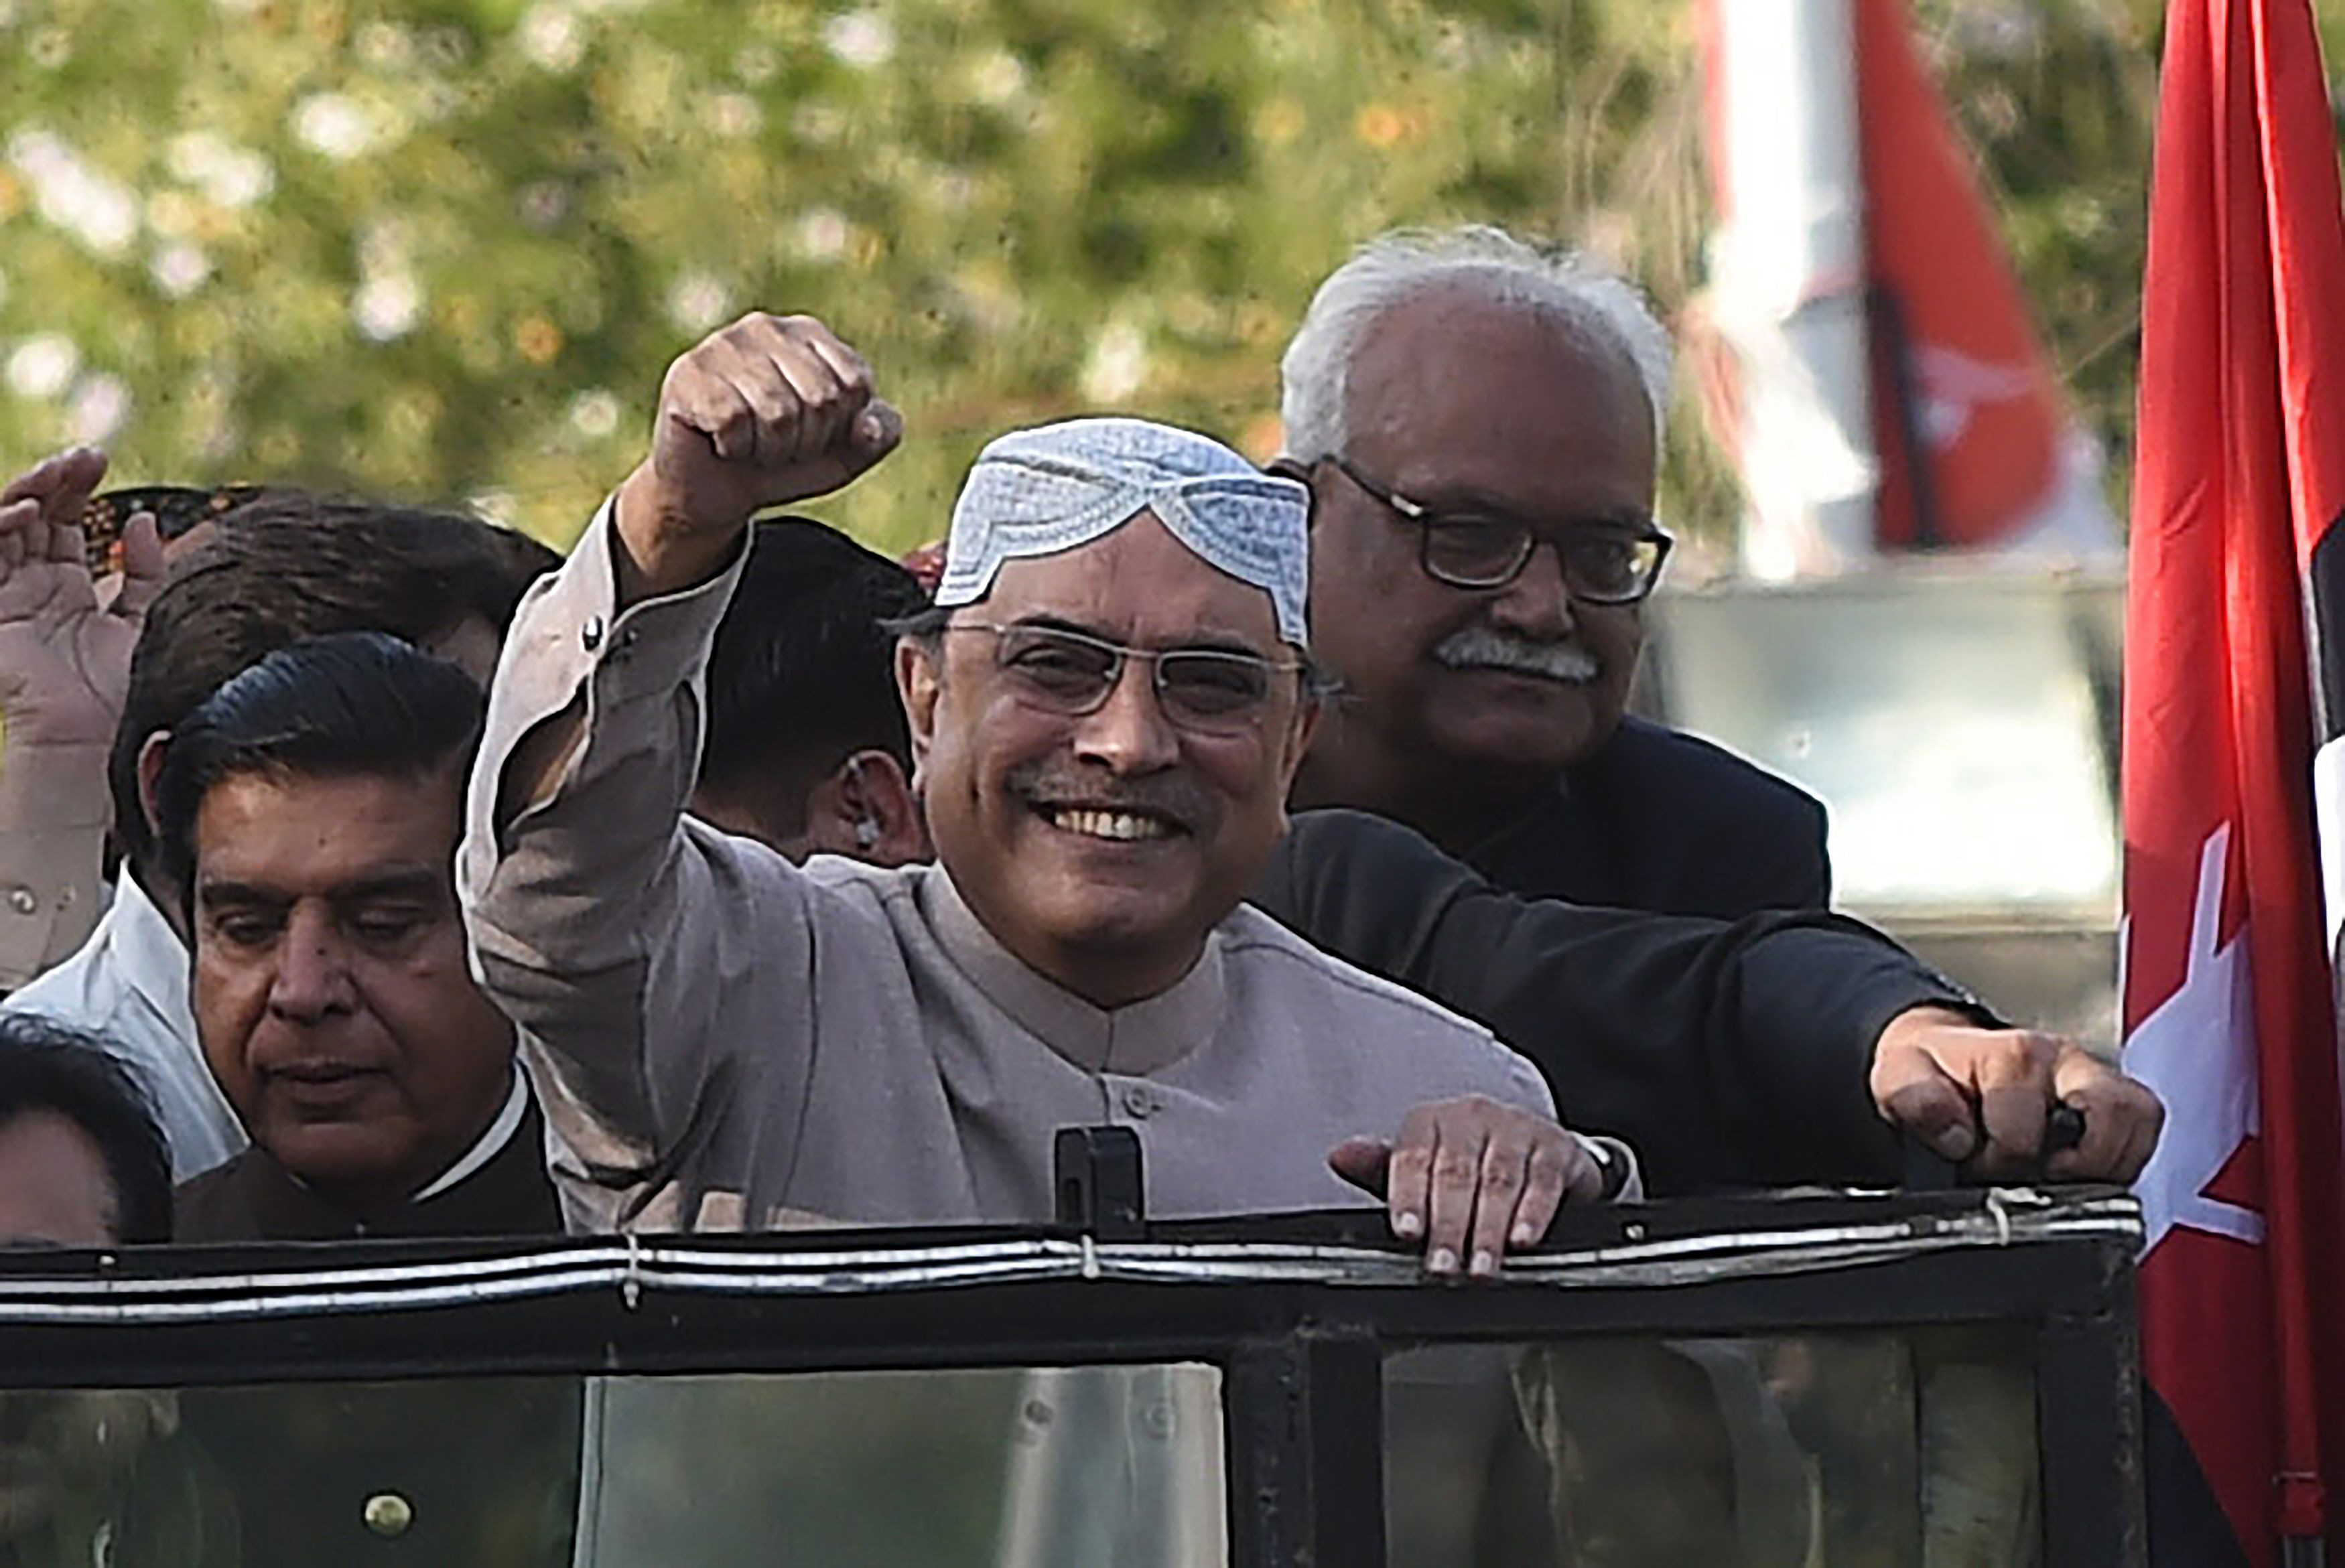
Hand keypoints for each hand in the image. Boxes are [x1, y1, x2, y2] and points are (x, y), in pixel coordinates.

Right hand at [0, 447, 163, 749]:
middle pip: (32, 515)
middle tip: (84, 458)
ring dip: (26, 492)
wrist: (100, 739)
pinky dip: (0, 527)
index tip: (100, 461)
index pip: (63, 520)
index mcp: (69, 586)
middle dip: (53, 479)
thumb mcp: (146, 619)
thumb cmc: (124, 690)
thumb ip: (146, 572)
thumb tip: (141, 520)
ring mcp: (9, 598)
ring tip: (56, 476)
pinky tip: (27, 512)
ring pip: (3, 526)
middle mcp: (34, 587)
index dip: (75, 486)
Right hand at [614, 312, 902, 596]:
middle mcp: (766, 328)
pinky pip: (733, 420)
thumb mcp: (844, 454)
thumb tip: (868, 424)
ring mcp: (723, 345)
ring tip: (751, 445)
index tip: (812, 435)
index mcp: (810, 335)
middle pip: (821, 398)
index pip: (855, 383)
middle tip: (777, 446)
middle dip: (805, 443)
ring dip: (770, 450)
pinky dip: (734, 447)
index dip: (839, 429)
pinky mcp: (688, 373)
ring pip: (778, 412)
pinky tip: (720, 441)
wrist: (712, 492)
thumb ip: (878, 434)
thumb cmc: (783, 461)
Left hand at [1328, 1095, 1605, 1277]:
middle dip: (1448, 1225)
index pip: (1411, 1155)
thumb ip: (1380, 1170)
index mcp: (1431, 1120)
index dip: (1408, 1196)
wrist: (1538, 1150)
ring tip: (1479, 1266)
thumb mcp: (1420, 1170)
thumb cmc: (1469, 1166)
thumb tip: (1339, 1156)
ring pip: (1498, 1180)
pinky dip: (1532, 1213)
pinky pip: (1543, 1180)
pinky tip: (1522, 1240)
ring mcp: (1516, 1127)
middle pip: (1454, 1172)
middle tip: (1442, 1266)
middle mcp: (1472, 1116)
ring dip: (1488, 1228)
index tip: (1407, 1232)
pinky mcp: (1554, 1146)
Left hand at [1870, 1006, 2163, 1181]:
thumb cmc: (1932, 1072)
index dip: (1998, 1163)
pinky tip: (2086, 1172)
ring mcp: (2098, 1078)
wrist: (1944, 1057)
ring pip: (2139, 1122)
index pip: (2027, 1131)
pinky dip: (2125, 1160)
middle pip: (2110, 1115)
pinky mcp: (2119, 1098)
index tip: (1976, 1165)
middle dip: (2068, 1167)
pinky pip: (2147, 1129)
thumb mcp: (1899, 1079)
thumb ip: (1915, 1100)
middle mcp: (2067, 1061)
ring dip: (2106, 1165)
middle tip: (2031, 1177)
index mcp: (2014, 1054)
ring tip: (2061, 1178)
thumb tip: (1957, 1135)